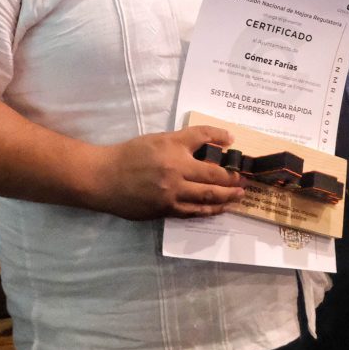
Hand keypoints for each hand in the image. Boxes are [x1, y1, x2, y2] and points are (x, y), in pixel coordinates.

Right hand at [89, 125, 243, 220]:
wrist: (103, 179)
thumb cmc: (130, 155)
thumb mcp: (157, 139)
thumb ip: (183, 141)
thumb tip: (211, 141)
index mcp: (172, 148)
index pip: (202, 138)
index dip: (220, 137)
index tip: (232, 141)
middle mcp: (175, 170)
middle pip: (213, 175)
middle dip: (232, 178)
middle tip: (245, 179)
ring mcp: (171, 193)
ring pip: (207, 197)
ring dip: (227, 197)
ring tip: (239, 196)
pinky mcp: (165, 210)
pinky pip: (193, 212)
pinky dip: (208, 210)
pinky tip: (218, 208)